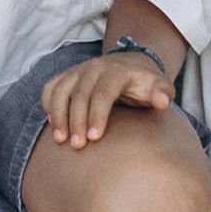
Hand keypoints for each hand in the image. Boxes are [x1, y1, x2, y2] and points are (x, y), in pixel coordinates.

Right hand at [41, 46, 174, 148]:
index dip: (97, 114)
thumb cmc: (145, 84)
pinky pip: (51, 87)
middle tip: (77, 146)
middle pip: (80, 94)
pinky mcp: (68, 76)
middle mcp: (95, 68)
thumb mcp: (159, 85)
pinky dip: (48, 104)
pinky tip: (52, 123)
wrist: (132, 64)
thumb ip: (162, 92)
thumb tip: (162, 102)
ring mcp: (79, 71)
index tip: (95, 138)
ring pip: (61, 90)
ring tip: (60, 140)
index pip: (103, 92)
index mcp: (117, 71)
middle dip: (76, 121)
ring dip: (57, 115)